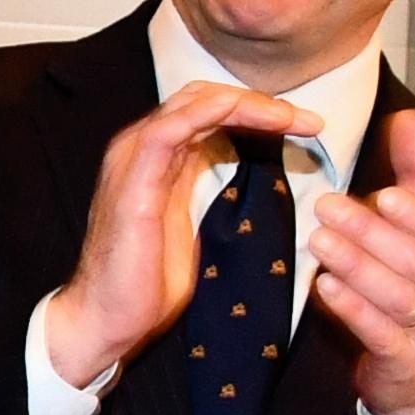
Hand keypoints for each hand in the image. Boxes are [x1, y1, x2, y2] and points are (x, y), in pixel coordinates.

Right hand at [39, 80, 320, 391]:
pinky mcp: (133, 180)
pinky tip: (244, 113)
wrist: (106, 317)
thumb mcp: (187, 218)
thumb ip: (203, 182)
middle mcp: (140, 148)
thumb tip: (243, 164)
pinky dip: (210, 113)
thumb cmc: (145, 280)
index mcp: (156, 157)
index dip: (257, 108)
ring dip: (248, 104)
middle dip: (261, 102)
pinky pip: (171, 130)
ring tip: (293, 119)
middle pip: (205, 97)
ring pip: (194, 104)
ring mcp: (133, 160)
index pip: (208, 109)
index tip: (304, 126)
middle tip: (307, 121)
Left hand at [307, 109, 414, 414]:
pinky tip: (323, 285)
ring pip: (397, 297)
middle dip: (373, 234)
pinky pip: (377, 333)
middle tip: (327, 205)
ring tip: (320, 239)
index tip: (386, 195)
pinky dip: (350, 308)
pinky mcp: (402, 359)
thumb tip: (409, 117)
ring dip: (357, 266)